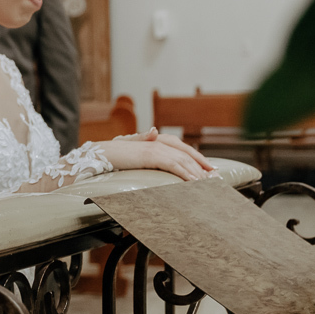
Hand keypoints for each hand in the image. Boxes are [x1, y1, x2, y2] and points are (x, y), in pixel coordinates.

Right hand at [100, 131, 214, 181]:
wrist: (99, 153)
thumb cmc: (113, 151)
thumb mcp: (130, 145)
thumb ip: (143, 139)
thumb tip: (152, 130)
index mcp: (155, 139)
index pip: (181, 148)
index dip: (197, 157)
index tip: (209, 168)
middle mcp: (157, 141)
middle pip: (186, 154)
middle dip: (202, 166)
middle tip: (215, 177)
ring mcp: (155, 147)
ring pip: (183, 160)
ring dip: (197, 172)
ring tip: (208, 183)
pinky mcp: (152, 155)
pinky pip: (174, 165)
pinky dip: (186, 173)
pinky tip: (194, 182)